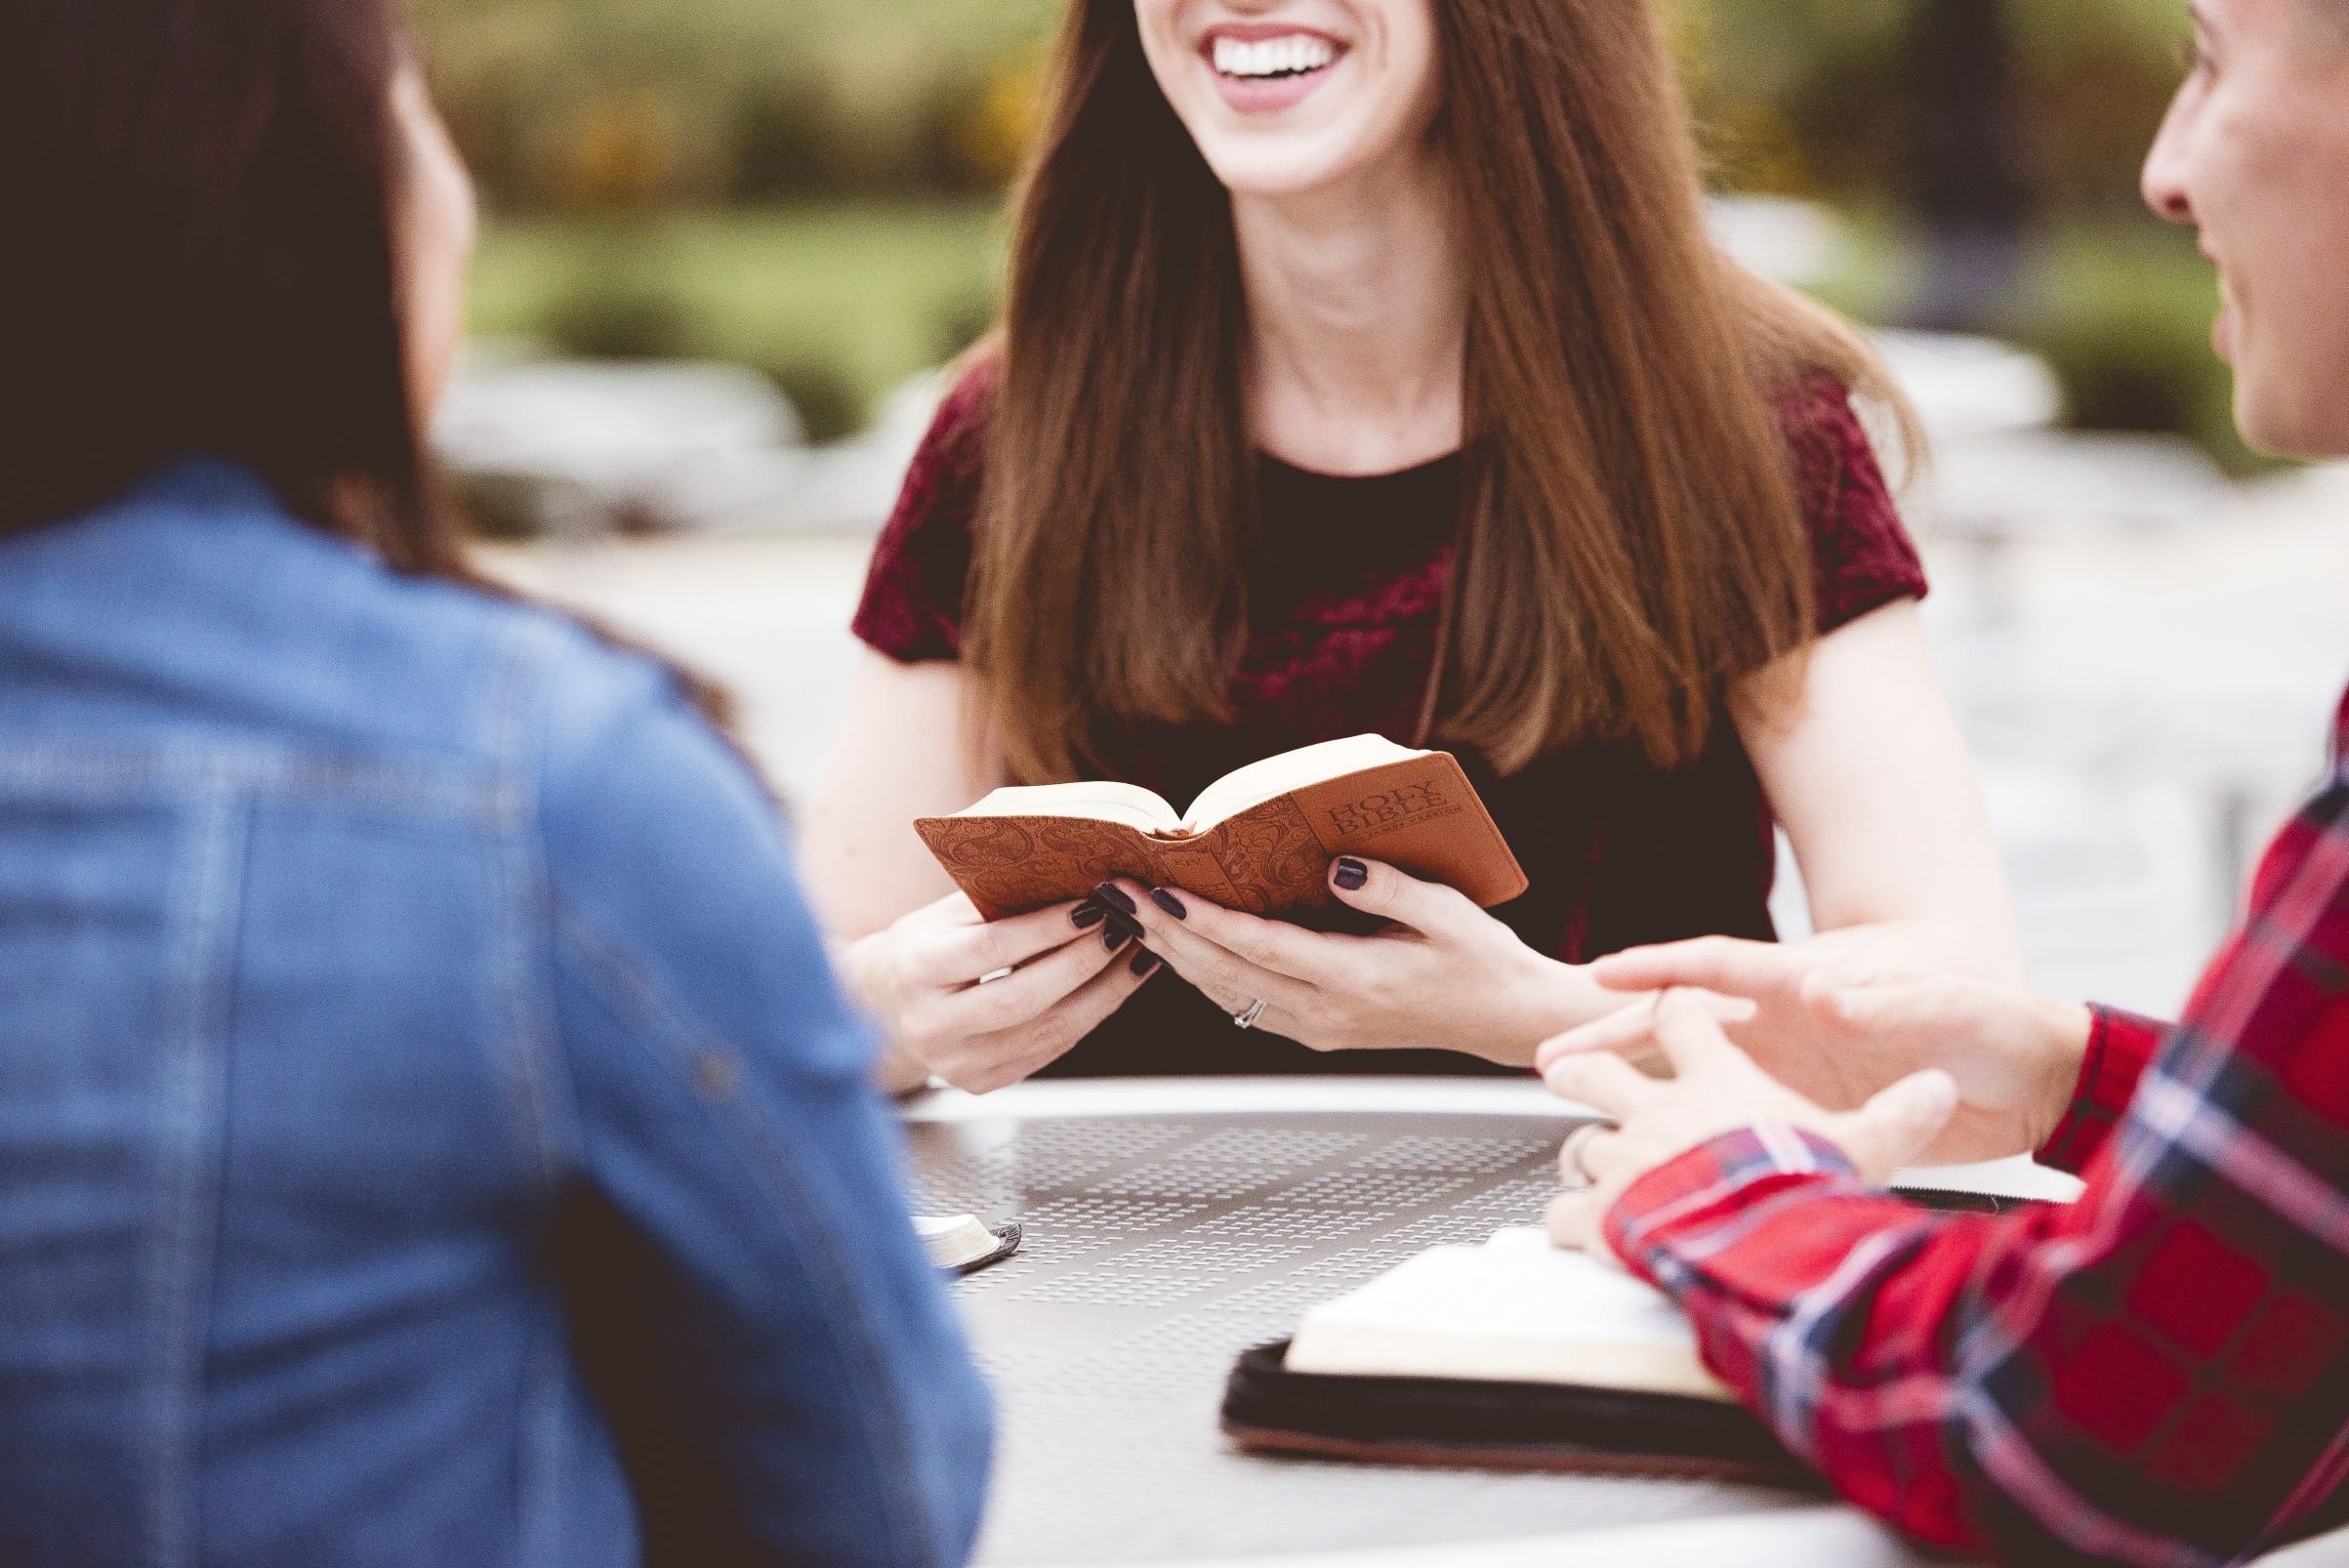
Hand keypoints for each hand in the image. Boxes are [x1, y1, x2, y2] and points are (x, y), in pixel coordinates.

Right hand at [842, 892, 1155, 1093]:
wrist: (880, 1008)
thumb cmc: (921, 948)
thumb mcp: (944, 915)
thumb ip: (997, 899)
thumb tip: (1073, 875)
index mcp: (917, 970)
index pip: (992, 949)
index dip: (1048, 928)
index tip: (1094, 903)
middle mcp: (931, 1024)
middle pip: (1023, 997)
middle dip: (1084, 962)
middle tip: (1126, 927)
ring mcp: (956, 1062)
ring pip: (1047, 1032)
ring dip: (1104, 992)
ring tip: (1136, 954)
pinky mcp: (981, 1083)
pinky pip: (1049, 1050)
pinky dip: (1089, 1016)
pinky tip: (1115, 986)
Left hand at [1104, 858, 1585, 1064]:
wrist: (1504, 1018)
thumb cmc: (1481, 958)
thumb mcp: (1447, 912)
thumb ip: (1388, 888)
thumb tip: (1334, 867)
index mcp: (1355, 980)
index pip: (1261, 948)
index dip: (1205, 922)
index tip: (1161, 895)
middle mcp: (1327, 1012)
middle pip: (1227, 974)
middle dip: (1166, 934)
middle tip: (1119, 896)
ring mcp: (1319, 1028)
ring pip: (1228, 994)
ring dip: (1176, 957)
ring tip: (1132, 918)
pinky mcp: (1320, 1031)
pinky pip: (1247, 1004)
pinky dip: (1206, 975)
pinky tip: (1181, 951)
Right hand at [1535, 936, 2091, 1165]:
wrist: (2033, 1077)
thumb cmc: (1993, 1022)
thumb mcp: (1944, 1005)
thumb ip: (1886, 1001)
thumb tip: (1822, 996)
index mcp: (1807, 985)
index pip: (1717, 967)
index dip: (1659, 970)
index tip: (1603, 975)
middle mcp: (1784, 1027)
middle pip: (1679, 1027)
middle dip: (1610, 1037)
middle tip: (1548, 1056)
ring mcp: (1789, 1073)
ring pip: (1690, 1079)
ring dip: (1634, 1091)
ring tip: (1572, 1109)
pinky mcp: (1805, 1117)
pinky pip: (1729, 1127)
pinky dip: (1681, 1139)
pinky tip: (1643, 1162)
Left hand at [1542, 990, 1958, 1257]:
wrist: (1757, 1247)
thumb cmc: (1809, 1189)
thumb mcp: (1869, 1145)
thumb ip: (1901, 1115)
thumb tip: (1942, 1088)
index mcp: (1718, 1080)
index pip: (1681, 1017)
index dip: (1666, 1007)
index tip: (1651, 1002)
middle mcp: (1659, 1110)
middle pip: (1599, 1069)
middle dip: (1580, 1064)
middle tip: (1559, 1065)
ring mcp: (1623, 1160)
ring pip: (1581, 1143)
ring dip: (1583, 1156)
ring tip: (1581, 1170)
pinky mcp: (1600, 1213)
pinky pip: (1565, 1212)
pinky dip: (1567, 1222)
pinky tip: (1570, 1233)